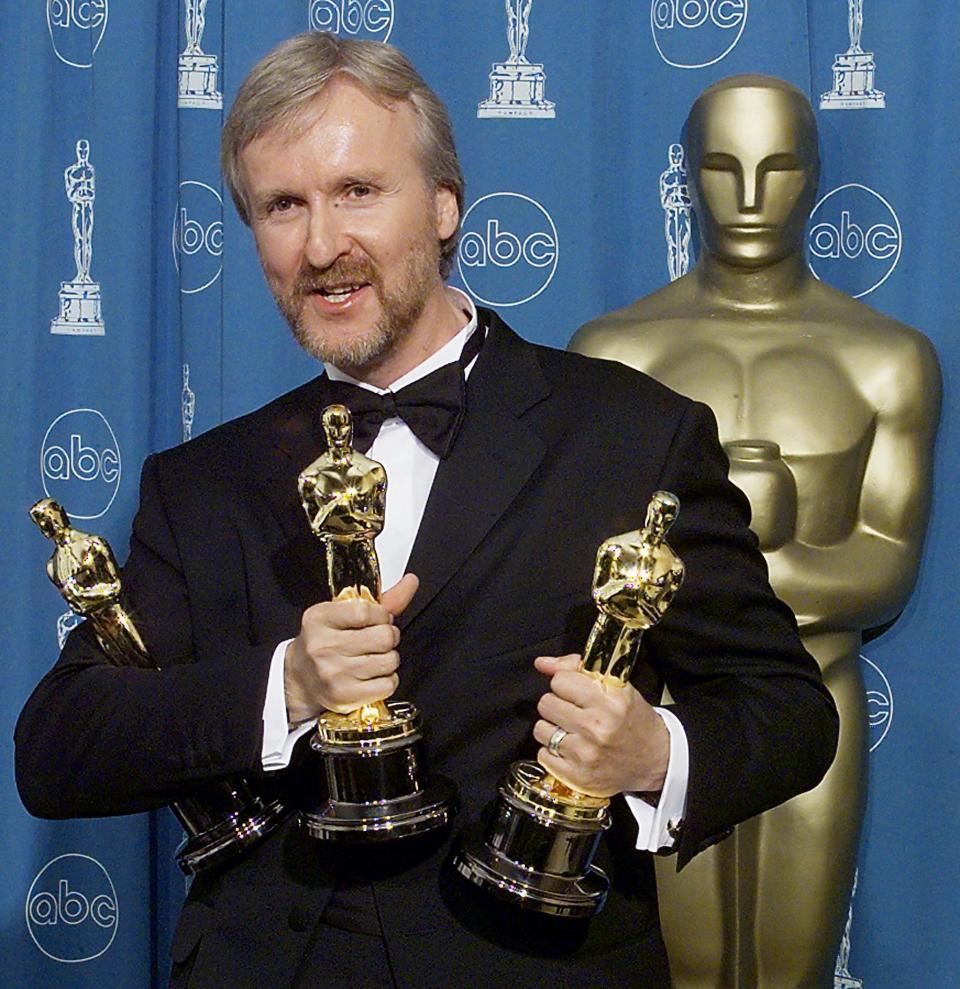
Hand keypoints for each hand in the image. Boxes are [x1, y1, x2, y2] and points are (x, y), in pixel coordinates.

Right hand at [284, 574, 418, 722]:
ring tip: (375, 657)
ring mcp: (333, 674)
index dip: (382, 615)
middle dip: (389, 636)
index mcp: (319, 619)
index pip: (365, 611)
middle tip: (379, 640)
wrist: (300, 678)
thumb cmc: (326, 641)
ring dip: (389, 658)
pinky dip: (388, 679)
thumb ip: (381, 600)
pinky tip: (373, 675)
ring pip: (390, 661)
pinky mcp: (345, 696)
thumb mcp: (343, 614)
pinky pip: (389, 684)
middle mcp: (322, 647)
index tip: (379, 619)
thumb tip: (411, 581)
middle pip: (384, 637)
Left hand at [532, 654, 669, 797]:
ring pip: (541, 729)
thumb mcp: (616, 686)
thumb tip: (542, 663)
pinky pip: (543, 755)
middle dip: (557, 704)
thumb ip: (576, 668)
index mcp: (610, 700)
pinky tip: (571, 749)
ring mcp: (585, 754)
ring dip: (553, 728)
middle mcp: (597, 727)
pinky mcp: (577, 776)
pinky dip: (554, 752)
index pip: (560, 680)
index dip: (566, 683)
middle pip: (546, 703)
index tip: (575, 691)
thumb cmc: (634, 720)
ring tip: (572, 730)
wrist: (656, 761)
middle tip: (574, 711)